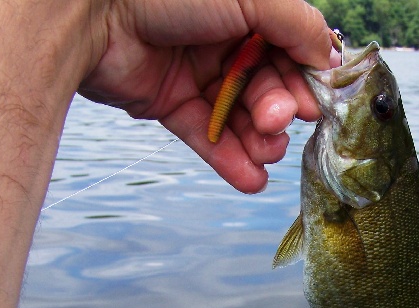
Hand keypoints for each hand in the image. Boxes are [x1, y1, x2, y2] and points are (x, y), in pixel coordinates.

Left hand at [79, 0, 334, 192]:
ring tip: (267, 152)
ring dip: (259, 140)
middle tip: (277, 123)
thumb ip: (296, 26)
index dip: (304, 81)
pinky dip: (229, 160)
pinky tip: (252, 180)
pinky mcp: (169, 103)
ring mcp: (196, 74)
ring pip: (240, 117)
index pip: (289, 52)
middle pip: (267, 87)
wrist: (90, 12)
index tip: (314, 106)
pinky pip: (206, 135)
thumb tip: (328, 58)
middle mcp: (224, 40)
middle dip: (278, 110)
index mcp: (246, 11)